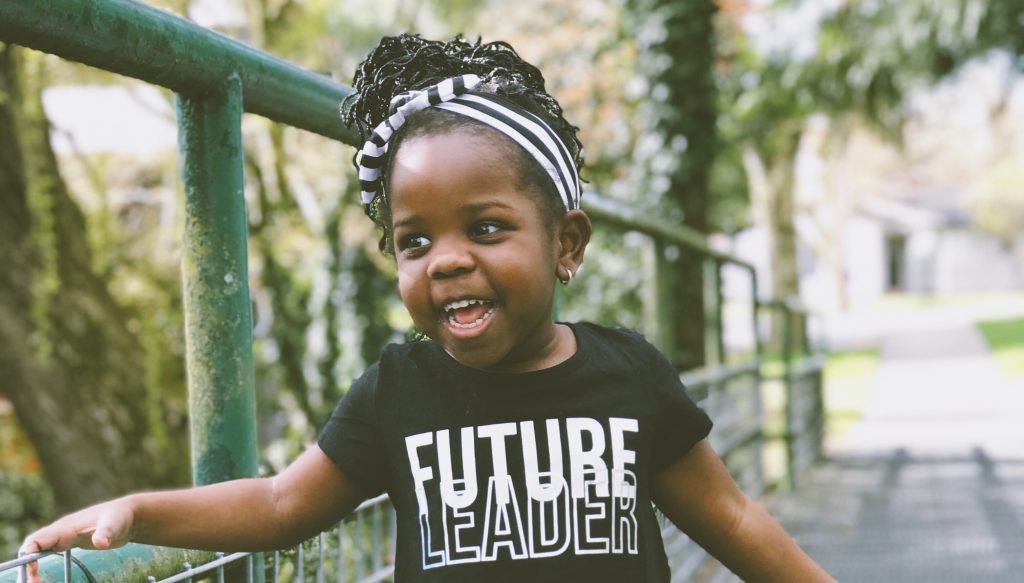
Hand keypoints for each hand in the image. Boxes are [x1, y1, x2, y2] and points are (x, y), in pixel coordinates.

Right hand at [18, 499, 134, 582]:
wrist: (128, 514)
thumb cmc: (120, 517)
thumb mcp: (114, 524)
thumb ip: (106, 532)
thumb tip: (99, 542)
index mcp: (66, 527)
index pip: (37, 540)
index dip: (28, 556)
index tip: (32, 574)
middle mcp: (61, 531)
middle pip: (33, 547)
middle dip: (27, 565)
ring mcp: (64, 536)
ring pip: (39, 550)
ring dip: (32, 566)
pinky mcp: (70, 542)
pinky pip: (49, 552)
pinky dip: (42, 565)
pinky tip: (43, 578)